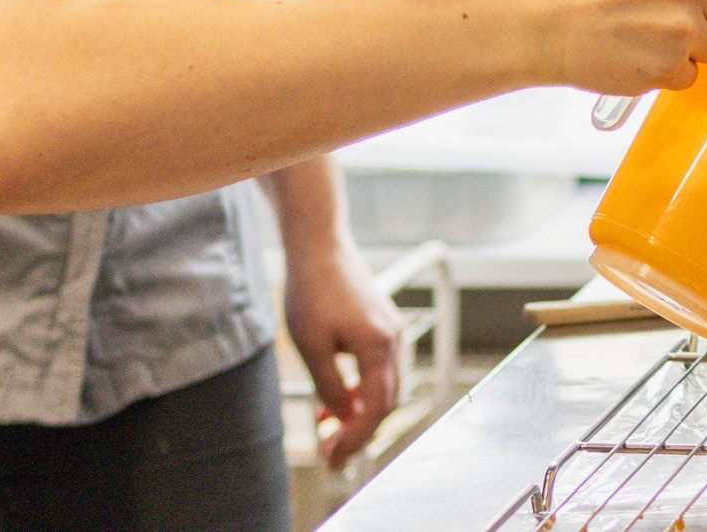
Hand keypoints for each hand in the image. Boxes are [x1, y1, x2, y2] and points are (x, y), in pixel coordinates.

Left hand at [282, 233, 402, 470]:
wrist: (321, 246)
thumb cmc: (313, 291)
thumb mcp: (312, 347)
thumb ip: (331, 387)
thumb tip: (344, 418)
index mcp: (380, 346)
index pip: (377, 408)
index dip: (357, 439)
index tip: (334, 459)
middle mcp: (394, 340)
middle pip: (386, 401)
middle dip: (358, 432)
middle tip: (329, 453)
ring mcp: (391, 332)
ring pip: (382, 387)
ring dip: (358, 413)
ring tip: (326, 430)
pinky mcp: (382, 326)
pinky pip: (377, 369)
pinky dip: (359, 391)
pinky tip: (334, 401)